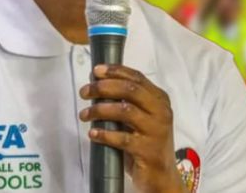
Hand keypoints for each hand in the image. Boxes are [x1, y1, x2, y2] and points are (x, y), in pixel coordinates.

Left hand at [79, 65, 185, 192]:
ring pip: (125, 111)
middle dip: (104, 87)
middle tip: (85, 92)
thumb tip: (97, 83)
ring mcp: (156, 130)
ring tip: (84, 114)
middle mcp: (161, 111)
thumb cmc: (146, 142)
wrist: (161, 175)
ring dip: (100, 110)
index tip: (96, 71)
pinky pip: (122, 138)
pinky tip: (92, 134)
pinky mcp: (148, 150)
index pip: (137, 78)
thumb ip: (127, 101)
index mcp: (160, 99)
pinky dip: (104, 134)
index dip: (115, 71)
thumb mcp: (141, 117)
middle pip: (130, 90)